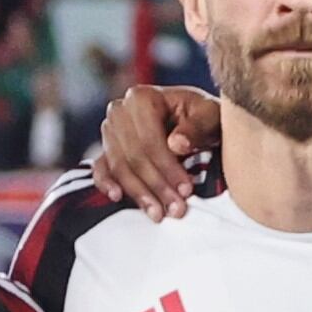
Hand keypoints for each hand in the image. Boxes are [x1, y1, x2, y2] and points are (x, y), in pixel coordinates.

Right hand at [90, 83, 221, 217]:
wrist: (194, 121)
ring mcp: (110, 130)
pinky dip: (106, 184)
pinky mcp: (106, 149)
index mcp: (142, 97)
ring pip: (120, 167)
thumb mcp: (210, 115)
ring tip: (159, 213)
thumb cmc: (203, 117)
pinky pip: (101, 169)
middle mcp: (120, 110)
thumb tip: (176, 144)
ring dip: (139, 193)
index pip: (150, 139)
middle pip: (134, 156)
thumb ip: (197, 126)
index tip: (186, 190)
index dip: (167, 167)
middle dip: (156, 186)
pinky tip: (117, 197)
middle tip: (176, 209)